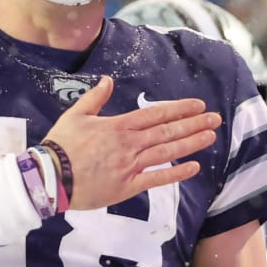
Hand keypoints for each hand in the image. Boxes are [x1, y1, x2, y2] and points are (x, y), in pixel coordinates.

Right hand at [40, 77, 218, 211]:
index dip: (179, 108)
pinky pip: (157, 179)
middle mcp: (130, 144)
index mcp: (118, 125)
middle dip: (193, 124)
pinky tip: (193, 167)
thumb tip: (108, 80)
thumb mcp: (75, 114)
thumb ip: (95, 97)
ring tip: (210, 137)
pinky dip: (176, 173)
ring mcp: (131, 166)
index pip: (156, 114)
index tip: (198, 105)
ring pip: (167, 152)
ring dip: (191, 144)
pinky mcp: (128, 186)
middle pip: (168, 131)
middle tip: (215, 119)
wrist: (51, 177)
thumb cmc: (61, 145)